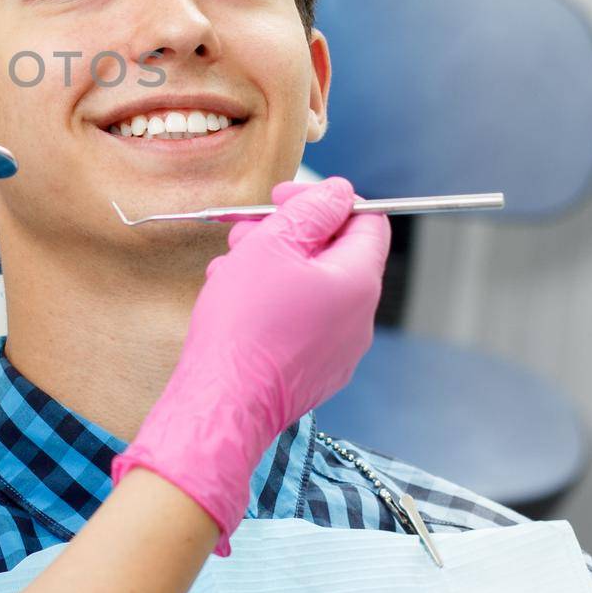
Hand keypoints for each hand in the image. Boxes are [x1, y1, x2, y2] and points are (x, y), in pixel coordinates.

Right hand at [110, 177, 389, 554]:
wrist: (223, 400)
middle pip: (334, 254)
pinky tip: (236, 305)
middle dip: (289, 234)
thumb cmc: (244, 321)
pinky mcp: (315, 373)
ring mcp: (340, 351)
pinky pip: (302, 322)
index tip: (284, 198)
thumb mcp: (272, 245)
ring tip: (230, 270)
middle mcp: (360, 319)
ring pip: (312, 288)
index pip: (368, 221)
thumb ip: (311, 211)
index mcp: (358, 282)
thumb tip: (339, 192)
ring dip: (274, 267)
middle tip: (246, 232)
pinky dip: (274, 304)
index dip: (325, 200)